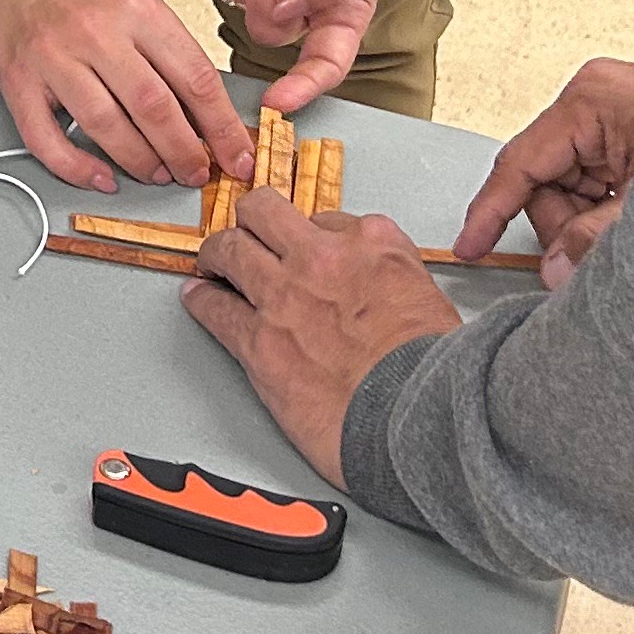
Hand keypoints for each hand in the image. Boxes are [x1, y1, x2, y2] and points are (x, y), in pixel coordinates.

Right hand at [0, 0, 254, 191]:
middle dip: (185, 153)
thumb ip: (168, 51)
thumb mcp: (135, 1)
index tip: (237, 154)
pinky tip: (102, 178)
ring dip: (140, 162)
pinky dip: (77, 168)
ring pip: (106, 127)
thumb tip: (207, 117)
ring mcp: (52, 57)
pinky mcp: (16, 82)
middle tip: (197, 174)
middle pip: (154, 107)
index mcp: (135, 8)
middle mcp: (95, 31)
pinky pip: (47, 140)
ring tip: (158, 174)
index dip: (222, 126)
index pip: (195, 77)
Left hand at [179, 188, 459, 484]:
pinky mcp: (259, 340)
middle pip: (266, 213)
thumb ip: (395, 282)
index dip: (312, 237)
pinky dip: (201, 300)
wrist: (419, 420)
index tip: (305, 250)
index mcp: (373, 244)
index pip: (327, 218)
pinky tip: (198, 298)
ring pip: (230, 248)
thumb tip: (377, 290)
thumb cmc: (435, 375)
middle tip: (248, 236)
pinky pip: (214, 308)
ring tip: (214, 262)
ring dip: (218, 254)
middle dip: (254, 222)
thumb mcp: (431, 301)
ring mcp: (284, 295)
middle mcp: (323, 258)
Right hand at [453, 56, 633, 284]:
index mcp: (592, 99)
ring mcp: (617, 118)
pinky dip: (612, 213)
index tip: (471, 245)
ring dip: (594, 222)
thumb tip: (557, 272)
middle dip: (566, 226)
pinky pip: (601, 185)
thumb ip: (600, 239)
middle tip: (601, 251)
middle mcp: (598, 101)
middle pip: (547, 182)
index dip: (491, 211)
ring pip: (574, 189)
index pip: (520, 163)